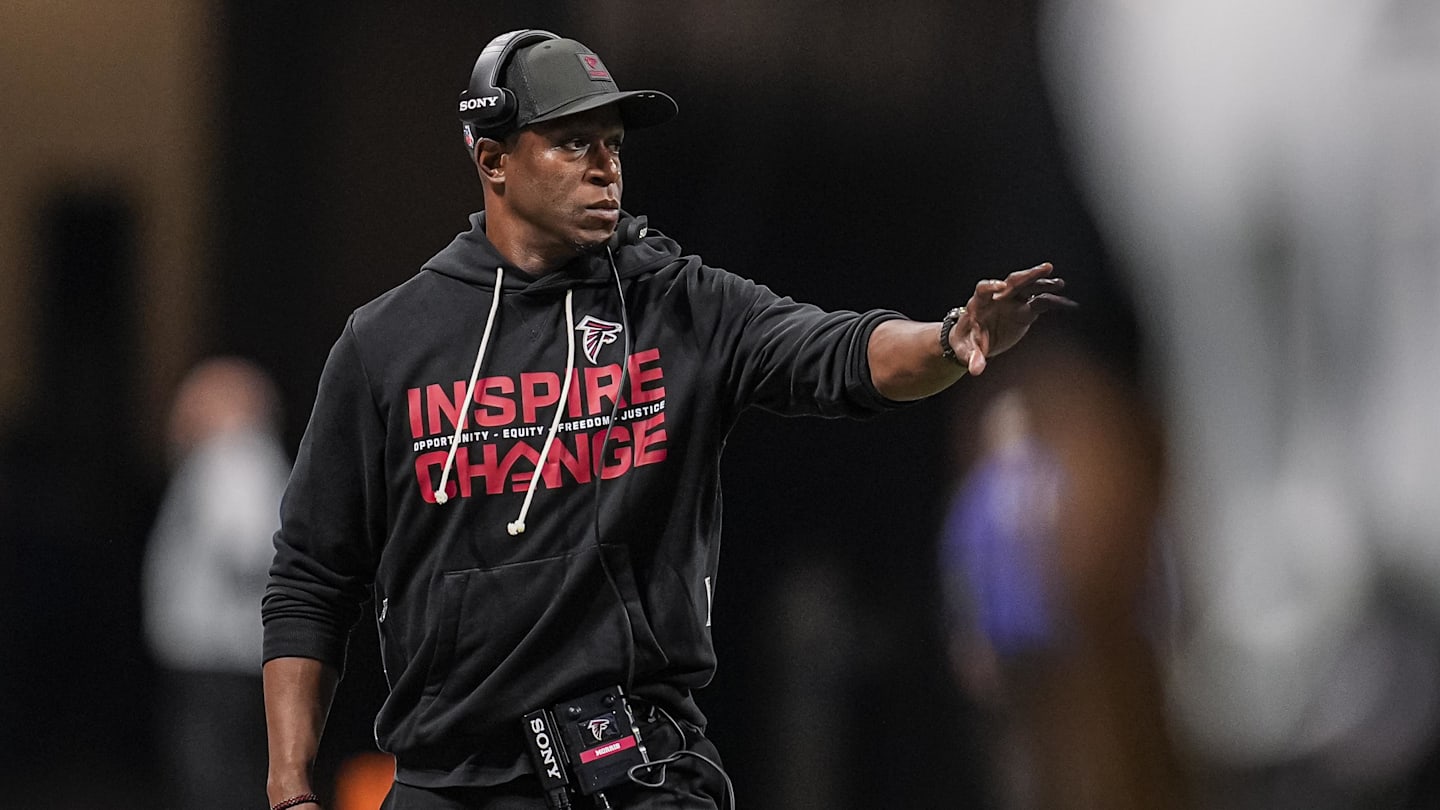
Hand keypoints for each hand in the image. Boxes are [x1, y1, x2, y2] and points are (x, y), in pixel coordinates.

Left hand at [950, 262, 1075, 374]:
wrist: (974, 343)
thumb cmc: (966, 343)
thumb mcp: (965, 351)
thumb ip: (972, 358)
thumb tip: (975, 370)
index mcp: (979, 303)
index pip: (984, 289)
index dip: (992, 286)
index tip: (1001, 287)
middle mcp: (997, 298)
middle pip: (1012, 282)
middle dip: (1027, 275)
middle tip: (1045, 269)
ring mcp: (1012, 302)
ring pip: (1028, 288)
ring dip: (1043, 284)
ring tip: (1059, 283)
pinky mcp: (1024, 312)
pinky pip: (1039, 304)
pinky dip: (1052, 302)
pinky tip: (1066, 302)